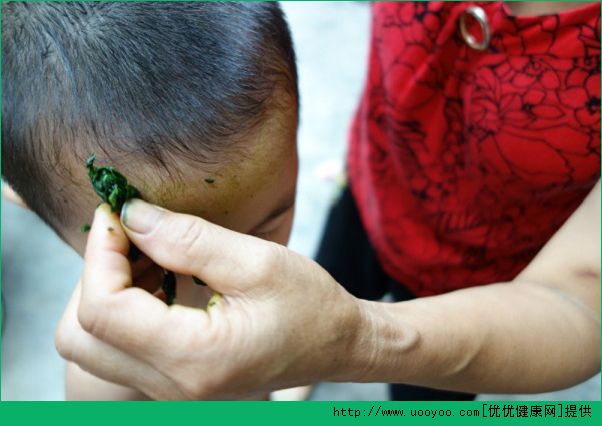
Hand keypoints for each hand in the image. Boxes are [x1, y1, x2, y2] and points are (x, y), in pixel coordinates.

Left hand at [55, 201, 361, 399]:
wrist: (335, 345)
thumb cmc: (308, 304)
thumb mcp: (255, 262)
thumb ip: (188, 239)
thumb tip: (131, 216)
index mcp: (194, 357)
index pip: (103, 310)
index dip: (99, 253)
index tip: (119, 213)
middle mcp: (172, 386)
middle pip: (79, 337)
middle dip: (93, 275)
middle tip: (130, 235)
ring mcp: (170, 390)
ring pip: (91, 344)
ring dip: (106, 290)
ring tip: (146, 252)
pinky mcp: (172, 381)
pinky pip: (118, 347)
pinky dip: (122, 306)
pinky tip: (156, 275)